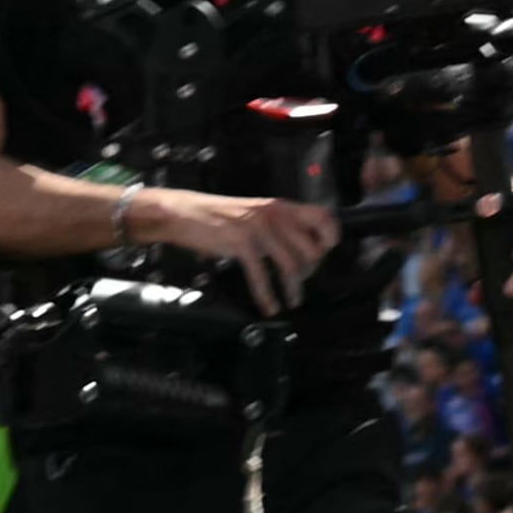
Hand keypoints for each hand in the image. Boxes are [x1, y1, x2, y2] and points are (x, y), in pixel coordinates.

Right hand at [150, 188, 341, 314]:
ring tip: (291, 301)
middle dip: (310, 270)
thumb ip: (276, 224)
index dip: (330, 237)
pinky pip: (262, 275)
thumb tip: (298, 248)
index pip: (323, 216)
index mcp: (279, 205)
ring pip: (291, 265)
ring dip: (294, 289)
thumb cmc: (216, 215)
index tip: (325, 253)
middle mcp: (273, 214)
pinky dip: (268, 296)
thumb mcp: (252, 213)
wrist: (182, 212)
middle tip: (301, 280)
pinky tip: (270, 307)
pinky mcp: (240, 243)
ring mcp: (257, 228)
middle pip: (310, 249)